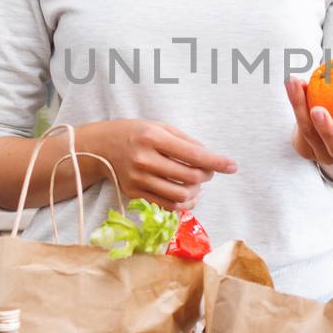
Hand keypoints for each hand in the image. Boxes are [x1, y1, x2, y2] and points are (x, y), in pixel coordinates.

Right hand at [82, 119, 235, 212]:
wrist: (100, 147)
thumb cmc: (135, 133)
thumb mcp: (160, 127)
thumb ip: (186, 141)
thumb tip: (211, 158)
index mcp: (153, 137)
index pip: (193, 154)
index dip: (217, 162)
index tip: (232, 166)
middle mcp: (144, 159)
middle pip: (190, 176)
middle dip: (207, 175)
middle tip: (208, 171)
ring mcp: (138, 179)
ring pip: (180, 195)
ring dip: (196, 191)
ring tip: (197, 183)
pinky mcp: (134, 193)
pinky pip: (167, 205)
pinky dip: (184, 203)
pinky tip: (188, 194)